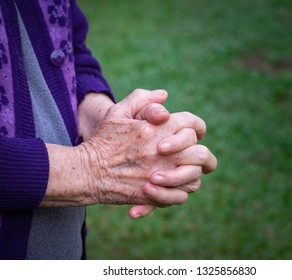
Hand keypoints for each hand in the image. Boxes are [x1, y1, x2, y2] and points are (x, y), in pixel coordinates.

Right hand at [78, 89, 216, 208]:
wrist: (88, 171)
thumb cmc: (104, 140)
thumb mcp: (118, 112)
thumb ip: (142, 99)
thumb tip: (164, 95)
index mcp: (160, 128)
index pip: (194, 124)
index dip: (198, 128)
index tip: (197, 134)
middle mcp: (165, 151)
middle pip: (201, 153)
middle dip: (203, 156)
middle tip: (198, 158)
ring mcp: (162, 174)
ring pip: (195, 176)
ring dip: (192, 174)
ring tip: (184, 172)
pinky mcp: (155, 193)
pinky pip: (182, 195)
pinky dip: (181, 192)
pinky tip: (174, 187)